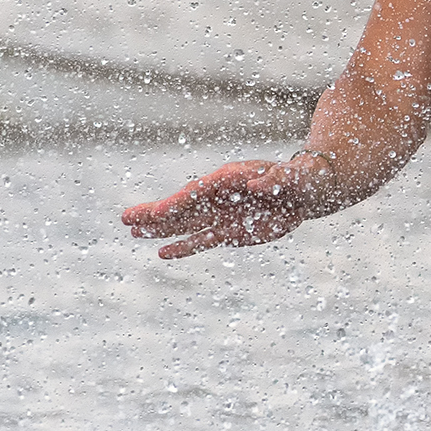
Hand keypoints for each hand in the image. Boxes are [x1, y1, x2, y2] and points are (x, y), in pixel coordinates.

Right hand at [121, 155, 336, 259]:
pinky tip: (162, 253)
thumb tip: (258, 185)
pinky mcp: (228, 232)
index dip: (176, 202)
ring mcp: (221, 214)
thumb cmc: (298, 178)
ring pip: (184, 224)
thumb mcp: (293, 177)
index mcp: (230, 178)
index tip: (157, 213)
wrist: (306, 192)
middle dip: (154, 213)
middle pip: (181, 207)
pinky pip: (201, 240)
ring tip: (132, 232)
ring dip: (160, 230)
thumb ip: (277, 180)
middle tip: (125, 219)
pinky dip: (183, 247)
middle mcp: (219, 196)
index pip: (197, 191)